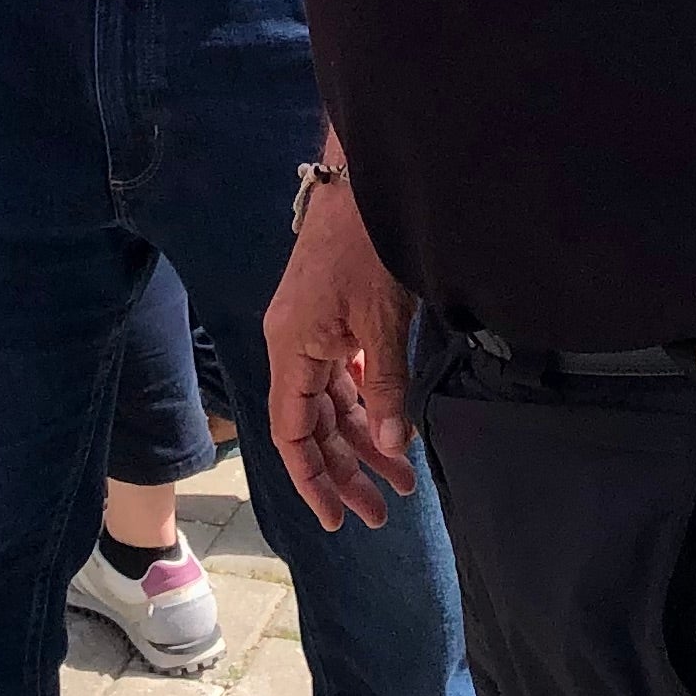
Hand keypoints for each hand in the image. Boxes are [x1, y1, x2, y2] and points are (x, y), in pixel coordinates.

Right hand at [267, 169, 419, 532]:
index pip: (292, 434)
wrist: (364, 176)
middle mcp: (292, 344)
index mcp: (291, 349)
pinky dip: (367, 402)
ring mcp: (311, 329)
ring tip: (403, 478)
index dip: (312, 480)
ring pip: (331, 402)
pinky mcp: (330, 315)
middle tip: (383, 512)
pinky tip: (394, 425)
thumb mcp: (383, 321)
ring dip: (365, 439)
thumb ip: (385, 386)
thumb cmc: (368, 243)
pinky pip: (342, 374)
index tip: (337, 519)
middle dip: (346, 470)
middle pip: (313, 425)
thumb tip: (395, 446)